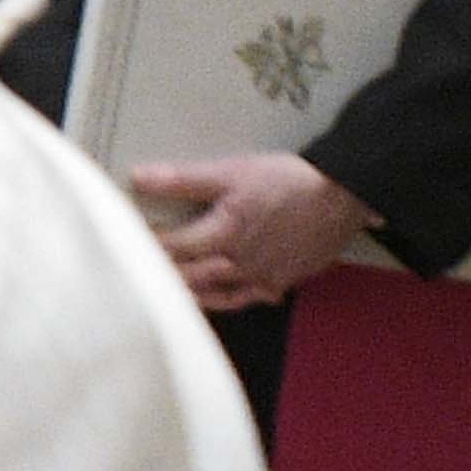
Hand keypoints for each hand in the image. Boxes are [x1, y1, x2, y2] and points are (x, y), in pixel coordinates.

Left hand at [116, 149, 374, 310]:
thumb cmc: (288, 180)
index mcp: (221, 235)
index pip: (170, 248)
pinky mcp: (283, 282)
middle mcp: (238, 265)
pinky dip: (228, 299)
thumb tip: (137, 178)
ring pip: (214, 295)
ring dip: (189, 293)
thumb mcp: (232, 171)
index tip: (125, 243)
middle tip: (137, 274)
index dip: (146, 246)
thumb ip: (183, 179)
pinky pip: (248, 299)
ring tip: (167, 291)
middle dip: (162, 275)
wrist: (345, 195)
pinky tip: (218, 295)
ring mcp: (262, 278)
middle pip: (188, 277)